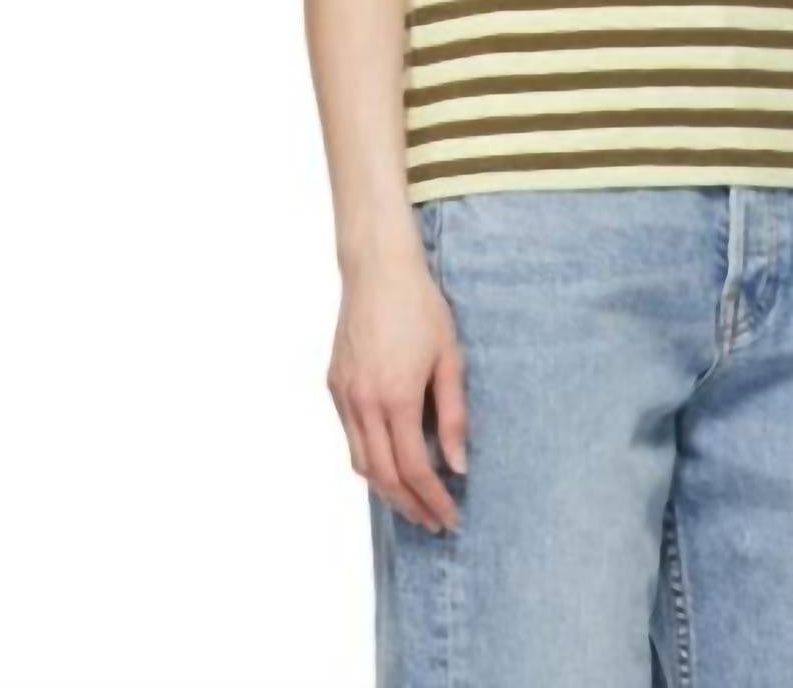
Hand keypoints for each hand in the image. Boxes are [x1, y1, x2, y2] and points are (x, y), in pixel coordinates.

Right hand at [326, 232, 466, 531]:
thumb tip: (458, 465)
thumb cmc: (421, 308)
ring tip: (413, 503)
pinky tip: (390, 463)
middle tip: (434, 522)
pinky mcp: (334, 385)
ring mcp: (343, 395)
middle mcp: (363, 403)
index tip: (451, 517)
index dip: (433, 499)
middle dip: (410, 505)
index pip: (415, 468)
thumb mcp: (450, 358)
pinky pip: (350, 437)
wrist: (378, 270)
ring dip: (387, 490)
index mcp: (396, 397)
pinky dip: (370, 460)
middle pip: (384, 476)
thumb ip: (454, 415)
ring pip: (361, 462)